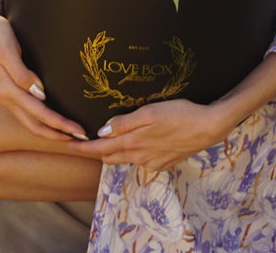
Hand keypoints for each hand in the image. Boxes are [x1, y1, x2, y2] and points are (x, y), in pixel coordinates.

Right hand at [0, 0, 87, 140]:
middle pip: (34, 124)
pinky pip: (25, 113)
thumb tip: (38, 94)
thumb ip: (21, 73)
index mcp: (6, 89)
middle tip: (81, 138)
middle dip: (57, 133)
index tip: (78, 130)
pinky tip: (52, 120)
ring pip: (29, 121)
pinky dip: (40, 121)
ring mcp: (5, 95)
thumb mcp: (7, 50)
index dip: (58, 124)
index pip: (38, 114)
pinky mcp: (7, 90)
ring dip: (50, 130)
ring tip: (70, 134)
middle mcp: (5, 96)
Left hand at [65, 98, 231, 170]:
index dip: (83, 147)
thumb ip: (124, 123)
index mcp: (133, 144)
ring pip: (126, 159)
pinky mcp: (164, 163)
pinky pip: (142, 161)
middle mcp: (140, 157)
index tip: (67, 143)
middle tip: (84, 140)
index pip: (100, 148)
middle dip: (95, 151)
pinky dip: (133, 153)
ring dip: (114, 152)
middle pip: (110, 157)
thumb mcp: (149, 113)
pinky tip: (137, 143)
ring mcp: (153, 162)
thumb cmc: (179, 114)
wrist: (208, 127)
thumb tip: (101, 132)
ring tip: (108, 140)